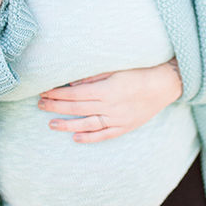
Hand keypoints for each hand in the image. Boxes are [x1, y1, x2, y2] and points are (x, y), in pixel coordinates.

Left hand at [38, 58, 182, 143]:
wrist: (165, 84)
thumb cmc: (140, 71)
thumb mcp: (116, 68)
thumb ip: (93, 76)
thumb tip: (72, 83)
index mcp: (106, 89)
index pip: (74, 93)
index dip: (57, 94)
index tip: (43, 92)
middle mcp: (110, 106)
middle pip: (77, 108)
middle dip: (56, 106)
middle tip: (40, 105)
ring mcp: (118, 118)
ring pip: (87, 124)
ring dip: (67, 124)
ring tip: (51, 124)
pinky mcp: (125, 126)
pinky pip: (104, 135)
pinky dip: (90, 138)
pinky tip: (76, 138)